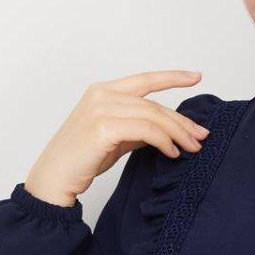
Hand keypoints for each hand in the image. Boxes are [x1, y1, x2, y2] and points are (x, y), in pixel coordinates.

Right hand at [23, 69, 209, 206]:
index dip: (172, 77)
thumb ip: (137, 128)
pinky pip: (146, 130)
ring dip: (177, 133)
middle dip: (182, 121)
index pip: (145, 80)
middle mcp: (102, 94)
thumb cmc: (81, 159)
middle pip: (154, 104)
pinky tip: (172, 153)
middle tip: (201, 136)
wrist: (53, 178)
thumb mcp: (115, 137)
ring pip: (153, 116)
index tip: (196, 76)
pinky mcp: (104, 127)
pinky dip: (164, 141)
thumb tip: (166, 130)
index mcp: (103, 91)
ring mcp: (101, 108)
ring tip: (191, 148)